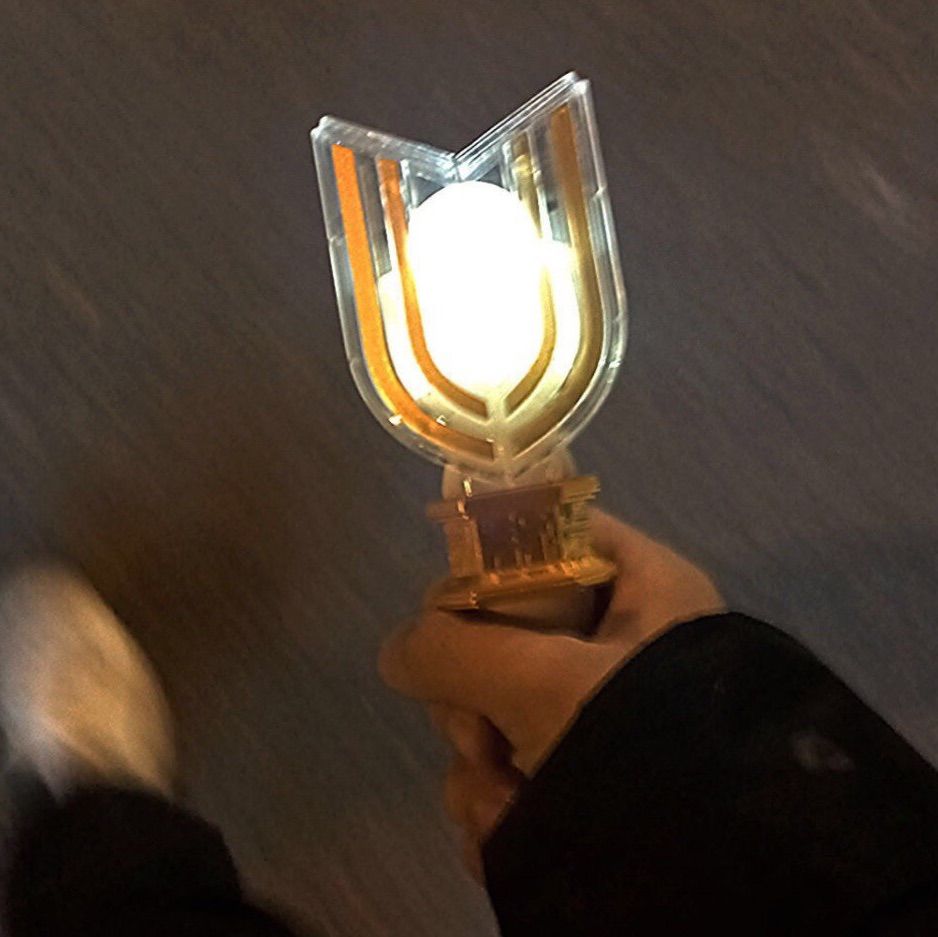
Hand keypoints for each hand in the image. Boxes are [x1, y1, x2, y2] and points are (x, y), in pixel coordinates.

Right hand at [380, 511, 723, 877]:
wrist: (716, 875)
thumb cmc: (643, 742)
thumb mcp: (542, 682)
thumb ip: (454, 648)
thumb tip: (400, 651)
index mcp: (642, 590)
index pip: (549, 537)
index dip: (490, 564)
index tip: (450, 614)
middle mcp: (622, 646)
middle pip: (507, 633)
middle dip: (474, 699)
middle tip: (479, 738)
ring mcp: (603, 716)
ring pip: (501, 710)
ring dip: (479, 768)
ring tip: (501, 804)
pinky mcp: (587, 777)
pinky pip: (514, 767)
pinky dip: (497, 804)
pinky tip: (502, 833)